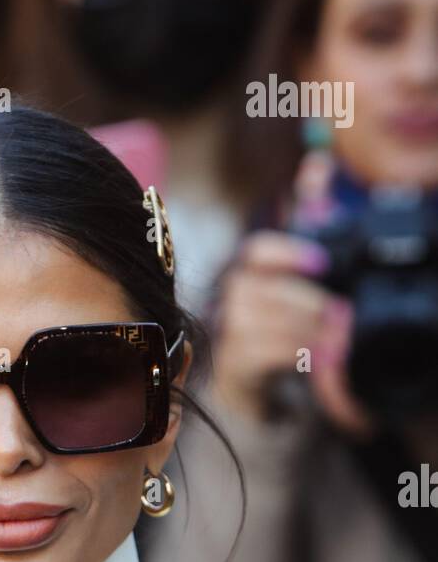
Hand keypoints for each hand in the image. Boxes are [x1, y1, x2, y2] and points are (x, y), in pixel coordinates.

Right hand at [213, 230, 372, 435]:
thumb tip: (317, 167)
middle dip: (302, 301)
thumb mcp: (298, 282)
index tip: (322, 264)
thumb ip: (307, 225)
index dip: (286, 253)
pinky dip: (293, 353)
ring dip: (300, 328)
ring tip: (335, 339)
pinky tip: (319, 358)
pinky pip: (257, 352)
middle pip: (253, 288)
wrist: (251, 394)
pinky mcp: (228, 366)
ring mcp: (221, 334)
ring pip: (253, 320)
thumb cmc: (278, 332)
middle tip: (339, 314)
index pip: (254, 252)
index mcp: (244, 274)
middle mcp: (224, 301)